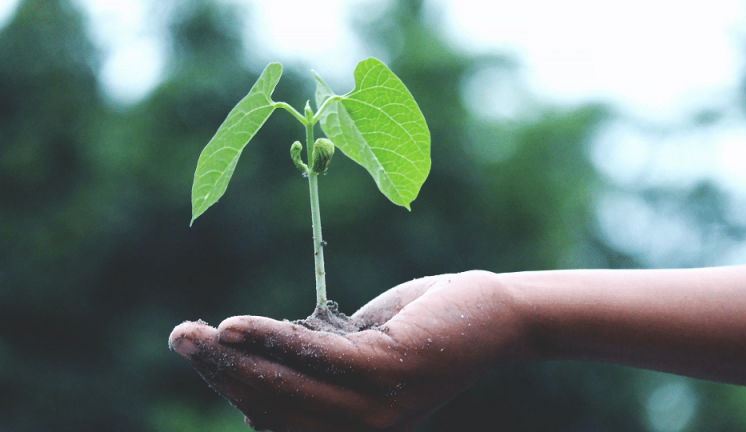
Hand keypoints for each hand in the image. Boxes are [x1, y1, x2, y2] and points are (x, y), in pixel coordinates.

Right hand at [169, 271, 529, 430]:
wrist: (492, 316)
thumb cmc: (423, 328)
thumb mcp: (361, 348)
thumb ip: (317, 360)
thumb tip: (259, 354)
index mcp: (351, 428)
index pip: (276, 417)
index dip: (232, 387)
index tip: (201, 353)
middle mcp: (362, 431)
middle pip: (273, 406)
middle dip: (220, 373)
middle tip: (179, 337)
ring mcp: (377, 406)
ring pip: (288, 387)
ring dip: (234, 359)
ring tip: (194, 334)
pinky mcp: (389, 370)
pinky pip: (318, 359)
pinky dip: (273, 341)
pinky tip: (236, 326)